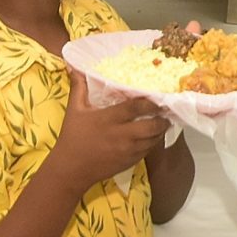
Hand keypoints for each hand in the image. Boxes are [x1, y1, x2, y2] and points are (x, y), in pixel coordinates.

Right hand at [49, 72, 169, 194]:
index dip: (150, 102)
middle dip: (162, 119)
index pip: (136, 108)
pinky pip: (147, 151)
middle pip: (152, 126)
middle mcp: (122, 135)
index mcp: (109, 119)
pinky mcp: (130, 162)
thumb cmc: (72, 137)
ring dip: (160, 131)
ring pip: (153, 140)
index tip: (158, 97)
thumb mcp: (75, 110)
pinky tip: (152, 136)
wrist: (71, 169)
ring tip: (163, 123)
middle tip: (165, 112)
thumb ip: (79, 88)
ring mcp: (127, 150)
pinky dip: (152, 143)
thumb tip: (75, 67)